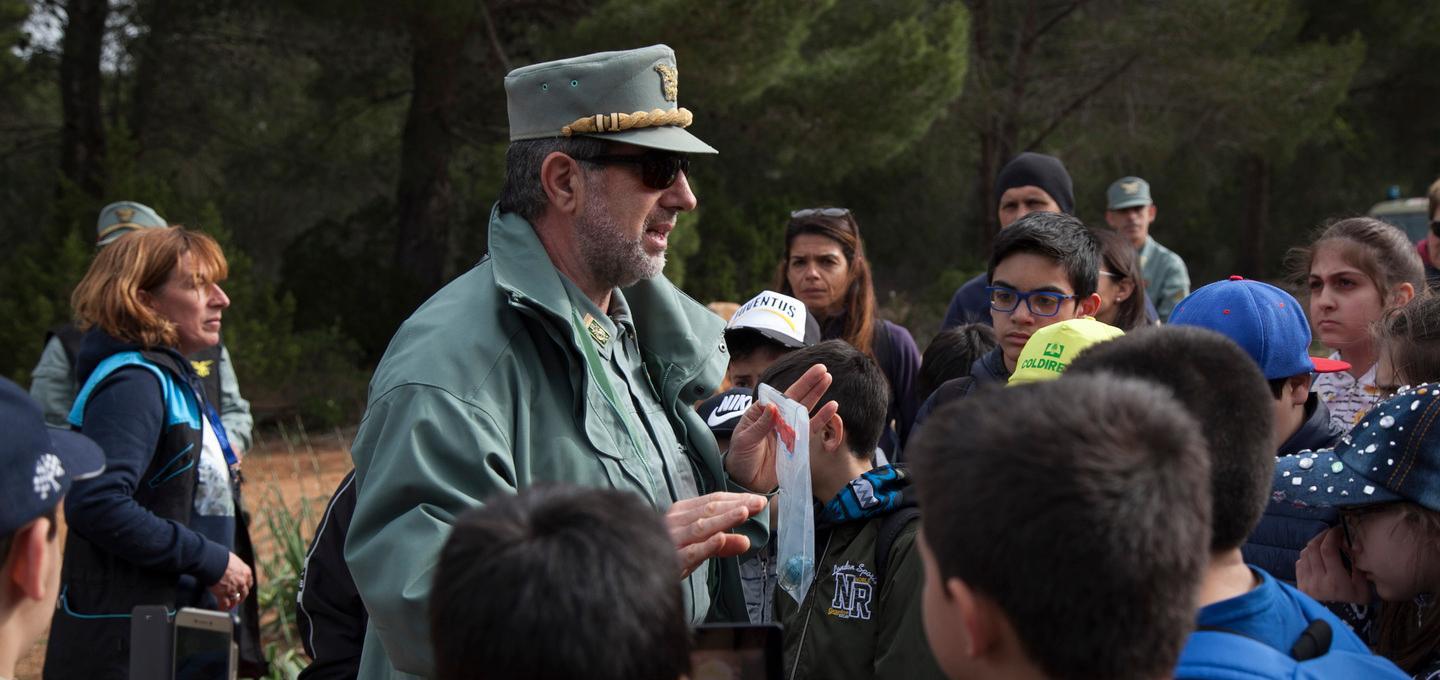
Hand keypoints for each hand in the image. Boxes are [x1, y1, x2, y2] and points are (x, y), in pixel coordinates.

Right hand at [207, 552, 253, 609]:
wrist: (213, 562)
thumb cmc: (221, 557)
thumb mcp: (233, 559)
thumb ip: (234, 565)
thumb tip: (230, 564)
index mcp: (245, 572)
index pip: (249, 582)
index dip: (246, 586)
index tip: (244, 588)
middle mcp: (241, 582)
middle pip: (244, 593)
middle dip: (242, 597)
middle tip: (239, 599)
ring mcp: (233, 589)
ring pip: (236, 600)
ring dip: (233, 604)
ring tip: (231, 606)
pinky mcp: (223, 594)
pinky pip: (225, 604)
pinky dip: (224, 607)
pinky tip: (222, 608)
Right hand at [666, 492, 767, 577]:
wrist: (636, 573)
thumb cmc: (667, 556)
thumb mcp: (696, 548)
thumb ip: (721, 544)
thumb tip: (746, 541)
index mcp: (681, 513)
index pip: (712, 501)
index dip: (737, 499)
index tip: (758, 499)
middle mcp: (676, 522)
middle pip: (710, 510)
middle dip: (736, 505)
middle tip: (760, 503)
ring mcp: (672, 539)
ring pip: (702, 526)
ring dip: (724, 519)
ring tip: (744, 513)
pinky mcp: (670, 559)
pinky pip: (690, 551)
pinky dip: (706, 544)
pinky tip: (721, 538)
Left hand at [725, 363, 839, 490]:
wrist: (745, 481)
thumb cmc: (740, 457)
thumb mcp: (745, 439)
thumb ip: (760, 424)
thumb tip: (772, 407)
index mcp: (762, 412)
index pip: (780, 395)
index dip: (795, 384)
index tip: (806, 375)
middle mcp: (777, 418)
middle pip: (796, 398)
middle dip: (809, 384)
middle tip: (823, 370)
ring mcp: (787, 430)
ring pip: (804, 409)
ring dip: (816, 396)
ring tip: (828, 381)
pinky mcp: (795, 444)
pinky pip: (809, 429)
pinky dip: (820, 419)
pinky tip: (831, 408)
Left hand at [1296, 527, 1370, 603]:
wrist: (1337, 626)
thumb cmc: (1354, 609)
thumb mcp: (1362, 590)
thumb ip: (1358, 569)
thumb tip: (1353, 548)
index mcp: (1335, 580)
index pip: (1328, 549)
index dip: (1332, 535)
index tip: (1339, 529)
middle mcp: (1317, 580)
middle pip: (1313, 548)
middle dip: (1322, 536)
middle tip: (1331, 533)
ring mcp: (1306, 583)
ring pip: (1304, 554)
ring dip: (1314, 545)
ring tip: (1324, 544)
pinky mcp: (1300, 587)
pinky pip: (1299, 564)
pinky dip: (1306, 556)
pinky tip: (1315, 557)